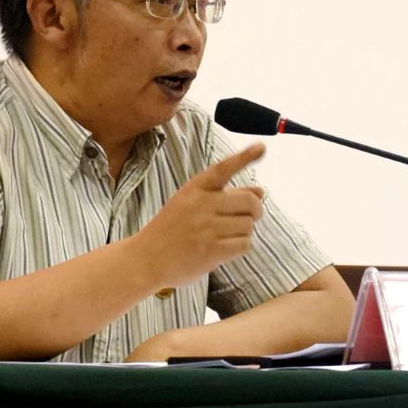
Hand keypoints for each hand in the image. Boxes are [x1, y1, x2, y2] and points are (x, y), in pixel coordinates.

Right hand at [134, 143, 266, 290]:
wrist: (146, 259)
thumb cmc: (171, 229)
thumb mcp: (190, 203)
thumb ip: (224, 195)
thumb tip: (260, 191)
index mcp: (194, 188)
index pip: (223, 169)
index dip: (244, 157)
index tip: (261, 148)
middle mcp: (201, 204)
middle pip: (249, 201)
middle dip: (256, 209)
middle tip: (251, 216)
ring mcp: (207, 228)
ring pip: (249, 225)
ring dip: (245, 231)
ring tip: (228, 235)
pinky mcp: (212, 251)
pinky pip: (245, 244)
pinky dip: (241, 246)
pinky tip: (227, 247)